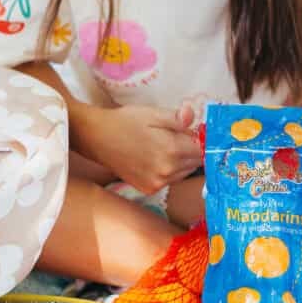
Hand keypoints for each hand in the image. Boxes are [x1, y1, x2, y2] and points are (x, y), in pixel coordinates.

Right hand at [83, 100, 201, 194]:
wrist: (98, 138)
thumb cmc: (125, 121)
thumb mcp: (153, 113)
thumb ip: (177, 118)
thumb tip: (193, 116)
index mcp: (172, 151)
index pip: (202, 151)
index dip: (204, 141)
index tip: (201, 134)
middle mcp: (167, 171)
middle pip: (195, 163)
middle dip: (193, 151)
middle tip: (180, 137)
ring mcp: (158, 183)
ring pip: (184, 173)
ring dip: (182, 162)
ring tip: (165, 146)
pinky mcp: (149, 189)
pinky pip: (170, 180)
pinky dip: (169, 170)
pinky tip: (156, 158)